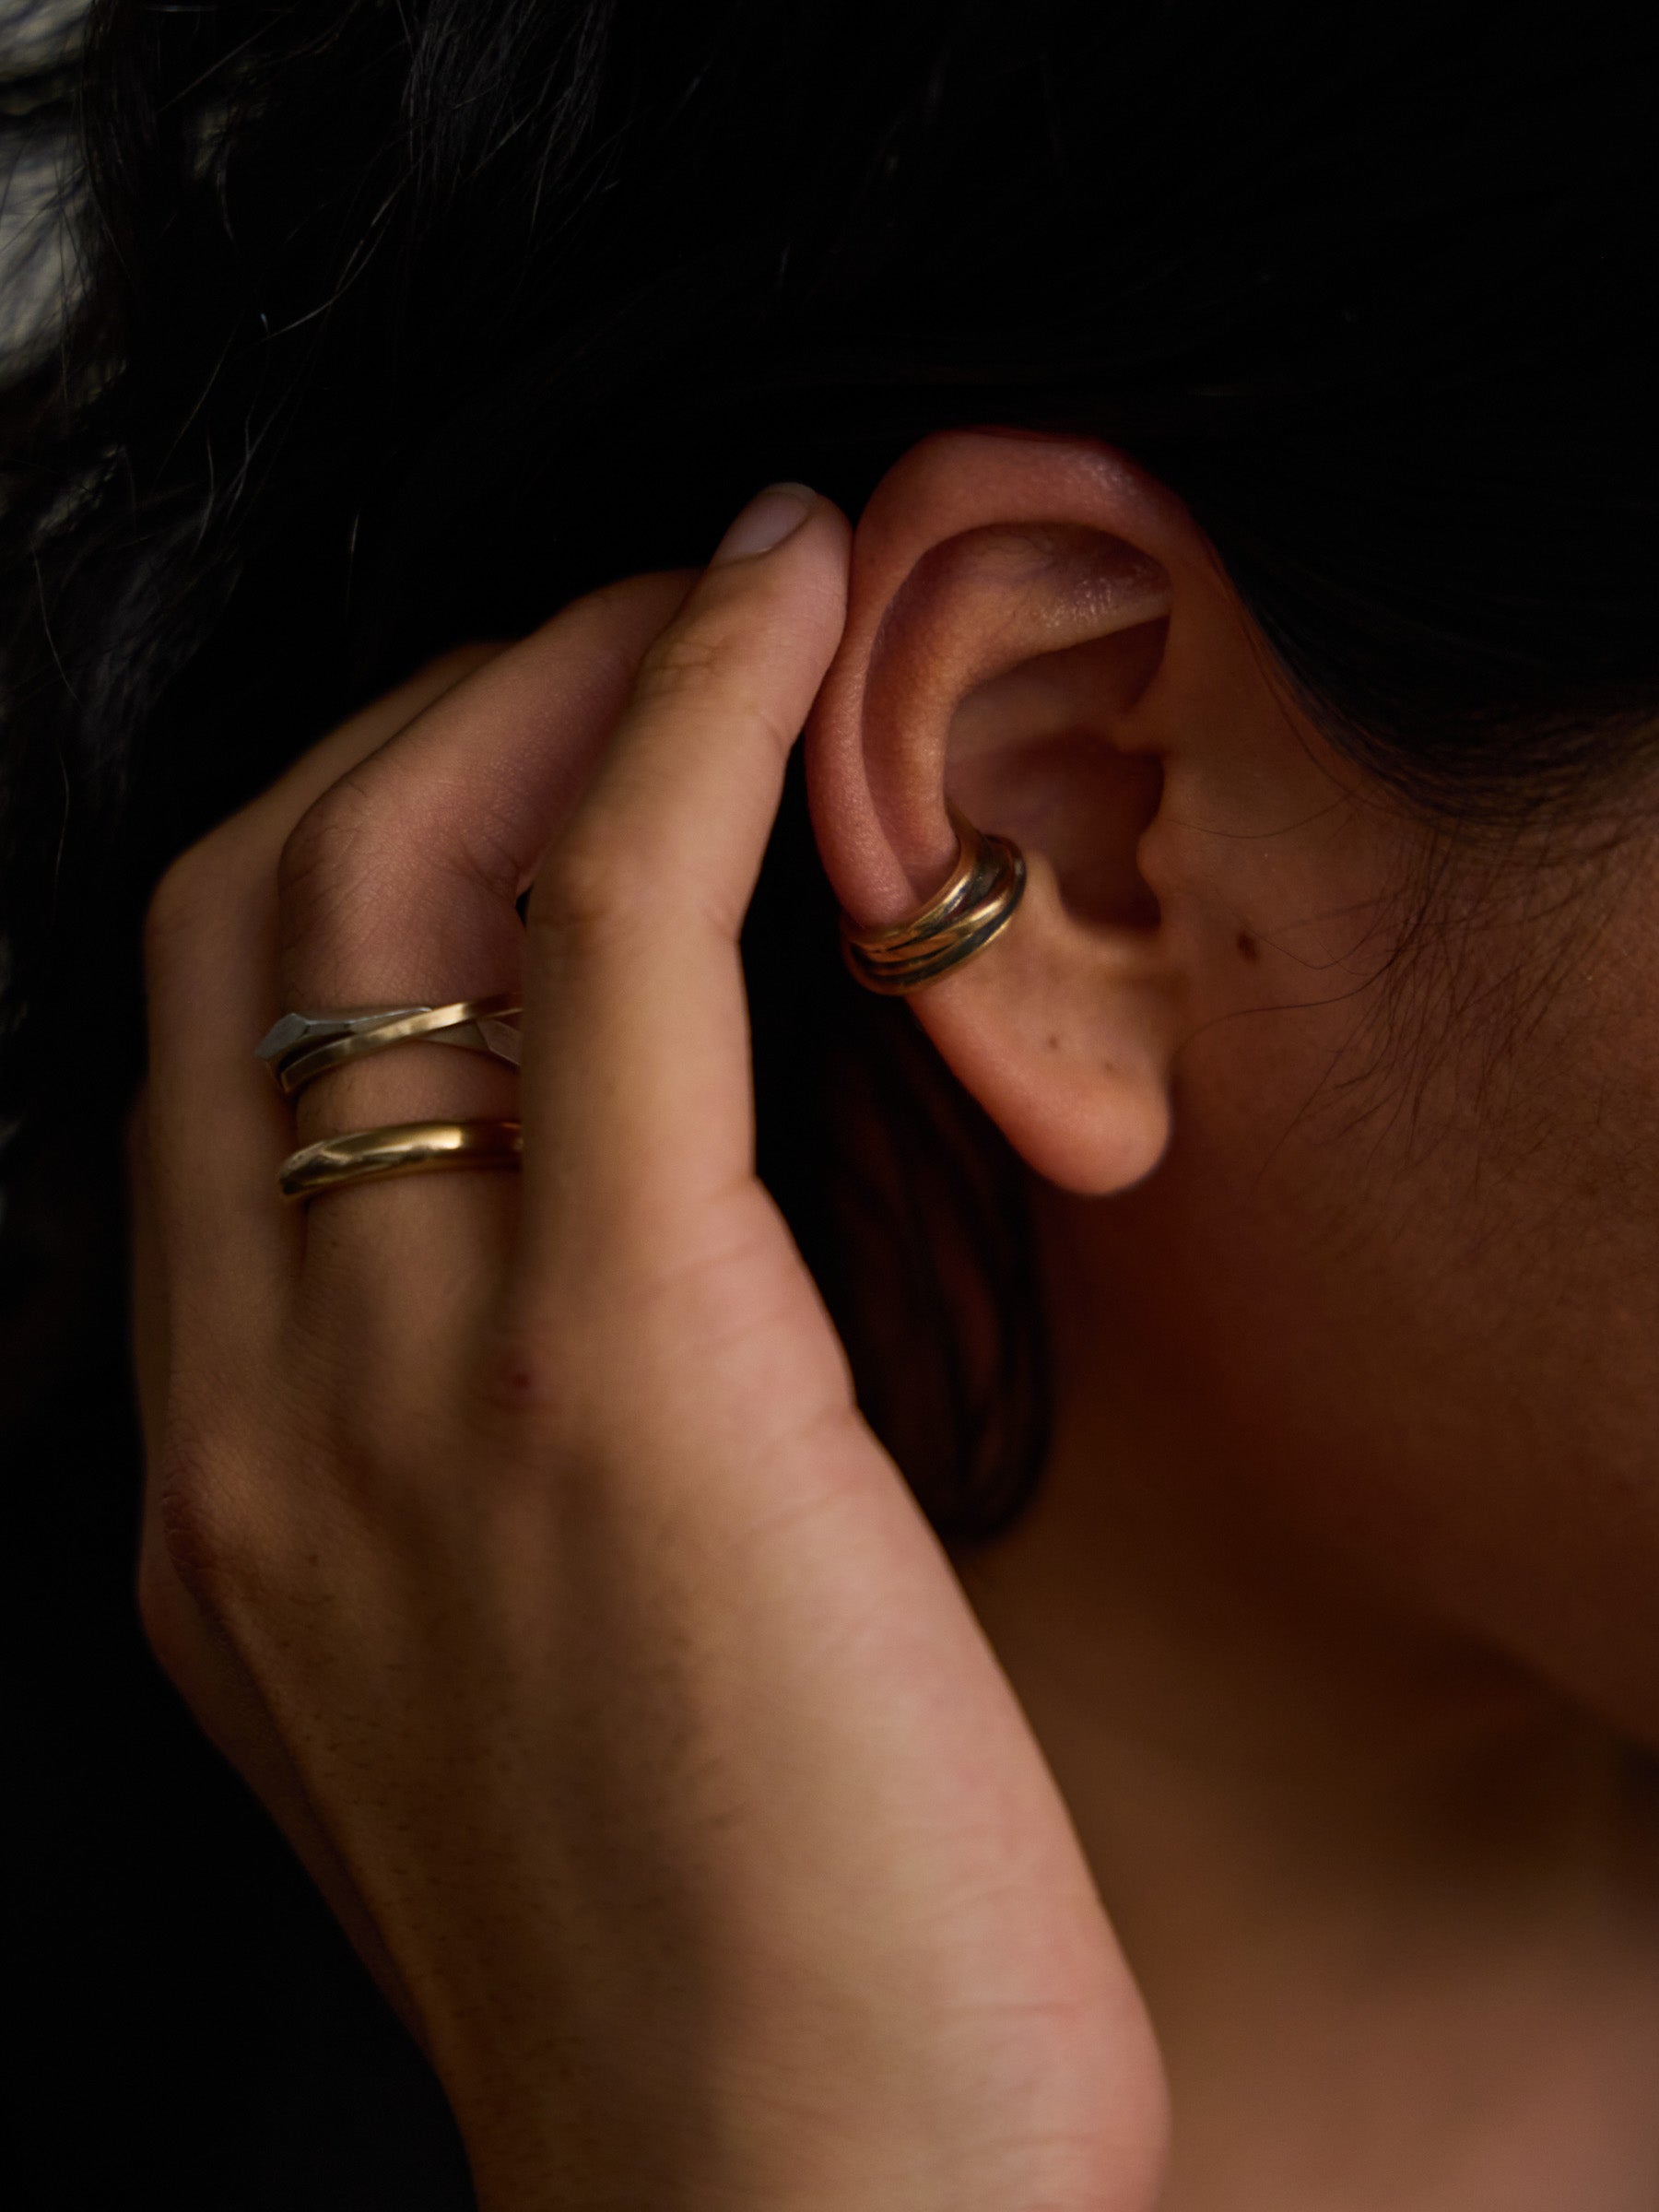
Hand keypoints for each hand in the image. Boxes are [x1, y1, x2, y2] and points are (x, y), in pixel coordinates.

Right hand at [132, 486, 1166, 2210]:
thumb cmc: (707, 1975)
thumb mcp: (503, 1703)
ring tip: (705, 604)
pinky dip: (677, 731)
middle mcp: (257, 1405)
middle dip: (434, 705)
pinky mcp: (624, 1367)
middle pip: (257, 901)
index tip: (531, 738)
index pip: (211, 1037)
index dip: (363, 824)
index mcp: (224, 1490)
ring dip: (554, 675)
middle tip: (620, 631)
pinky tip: (763, 618)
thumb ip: (458, 1485)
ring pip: (398, 870)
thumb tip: (576, 1271)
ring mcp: (406, 1377)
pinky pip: (609, 937)